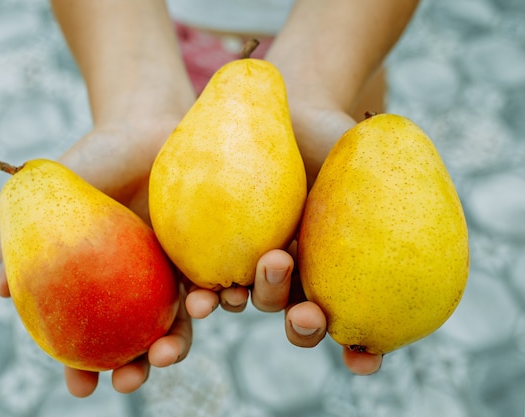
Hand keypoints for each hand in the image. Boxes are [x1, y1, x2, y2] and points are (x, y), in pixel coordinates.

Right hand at [0, 117, 193, 396]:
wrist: (144, 123)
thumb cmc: (95, 159)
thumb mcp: (49, 196)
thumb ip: (23, 240)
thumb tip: (2, 293)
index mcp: (99, 282)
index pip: (89, 337)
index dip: (83, 369)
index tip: (81, 389)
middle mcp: (138, 284)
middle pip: (139, 341)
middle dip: (137, 368)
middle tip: (130, 377)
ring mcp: (174, 270)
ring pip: (182, 322)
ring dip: (178, 343)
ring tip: (169, 344)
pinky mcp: (208, 250)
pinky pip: (218, 283)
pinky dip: (222, 300)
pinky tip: (221, 300)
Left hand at [183, 102, 382, 374]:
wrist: (287, 113)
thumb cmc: (340, 139)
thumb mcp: (379, 161)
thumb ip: (405, 190)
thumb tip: (435, 204)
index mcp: (340, 272)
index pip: (355, 326)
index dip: (361, 353)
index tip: (363, 360)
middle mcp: (300, 274)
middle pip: (301, 319)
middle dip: (304, 327)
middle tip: (307, 316)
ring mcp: (258, 259)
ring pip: (254, 299)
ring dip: (249, 305)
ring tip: (237, 294)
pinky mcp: (218, 242)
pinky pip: (209, 273)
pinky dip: (204, 294)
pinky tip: (197, 299)